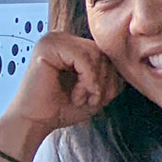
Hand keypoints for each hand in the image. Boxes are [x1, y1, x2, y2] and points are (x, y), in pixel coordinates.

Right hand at [3, 32, 122, 140]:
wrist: (34, 123)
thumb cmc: (59, 108)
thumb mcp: (94, 90)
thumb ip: (109, 75)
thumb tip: (127, 64)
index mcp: (70, 45)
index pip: (104, 52)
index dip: (108, 76)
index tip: (97, 99)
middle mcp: (60, 38)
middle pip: (101, 51)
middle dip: (104, 80)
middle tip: (91, 101)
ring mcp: (52, 40)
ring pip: (94, 53)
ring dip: (95, 82)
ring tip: (83, 99)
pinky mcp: (47, 47)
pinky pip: (83, 57)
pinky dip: (87, 79)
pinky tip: (76, 95)